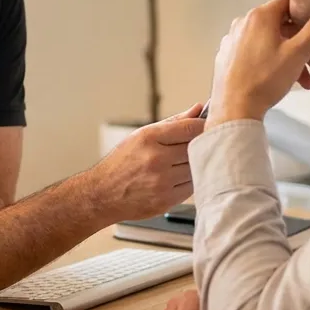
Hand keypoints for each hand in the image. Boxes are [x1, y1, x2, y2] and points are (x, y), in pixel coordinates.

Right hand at [89, 104, 205, 220]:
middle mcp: (156, 159)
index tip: (207, 126)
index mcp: (149, 138)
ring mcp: (162, 182)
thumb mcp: (141, 136)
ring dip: (195, 165)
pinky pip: (191, 187)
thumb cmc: (121, 163)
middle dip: (200, 145)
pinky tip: (177, 178)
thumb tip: (198, 109)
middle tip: (196, 144)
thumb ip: (173, 123)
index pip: (191, 128)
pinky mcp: (166, 200)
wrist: (102, 194)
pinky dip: (189, 182)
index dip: (204, 126)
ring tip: (181, 163)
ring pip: (196, 168)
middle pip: (197, 148)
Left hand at [207, 0, 309, 125]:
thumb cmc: (265, 79)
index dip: (309, 16)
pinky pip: (257, 53)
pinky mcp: (229, 56)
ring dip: (293, 60)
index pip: (290, 4)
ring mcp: (234, 40)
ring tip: (308, 82)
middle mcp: (243, 23)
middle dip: (306, 47)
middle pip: (282, 28)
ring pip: (271, 43)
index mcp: (259, 16)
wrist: (234, 109)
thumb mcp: (298, 53)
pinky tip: (285, 80)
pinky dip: (274, 63)